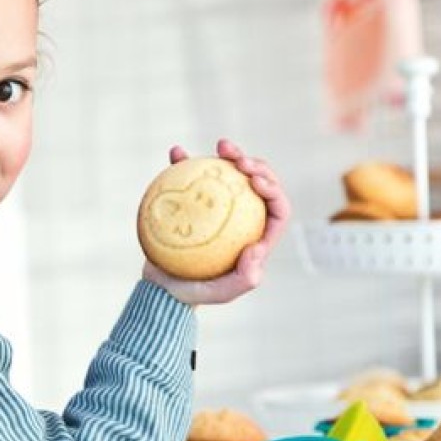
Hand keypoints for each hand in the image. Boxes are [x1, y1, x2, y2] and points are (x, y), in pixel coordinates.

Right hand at [141, 137, 290, 305]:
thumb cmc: (196, 292)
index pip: (277, 208)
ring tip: (220, 146)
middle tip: (238, 159)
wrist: (164, 287)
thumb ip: (244, 279)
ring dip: (230, 155)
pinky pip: (192, 175)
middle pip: (258, 184)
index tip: (253, 180)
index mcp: (258, 234)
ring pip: (232, 174)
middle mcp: (243, 217)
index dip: (273, 188)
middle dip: (256, 164)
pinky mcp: (193, 199)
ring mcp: (218, 206)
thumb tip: (258, 248)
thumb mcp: (221, 293)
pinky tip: (176, 152)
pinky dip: (185, 160)